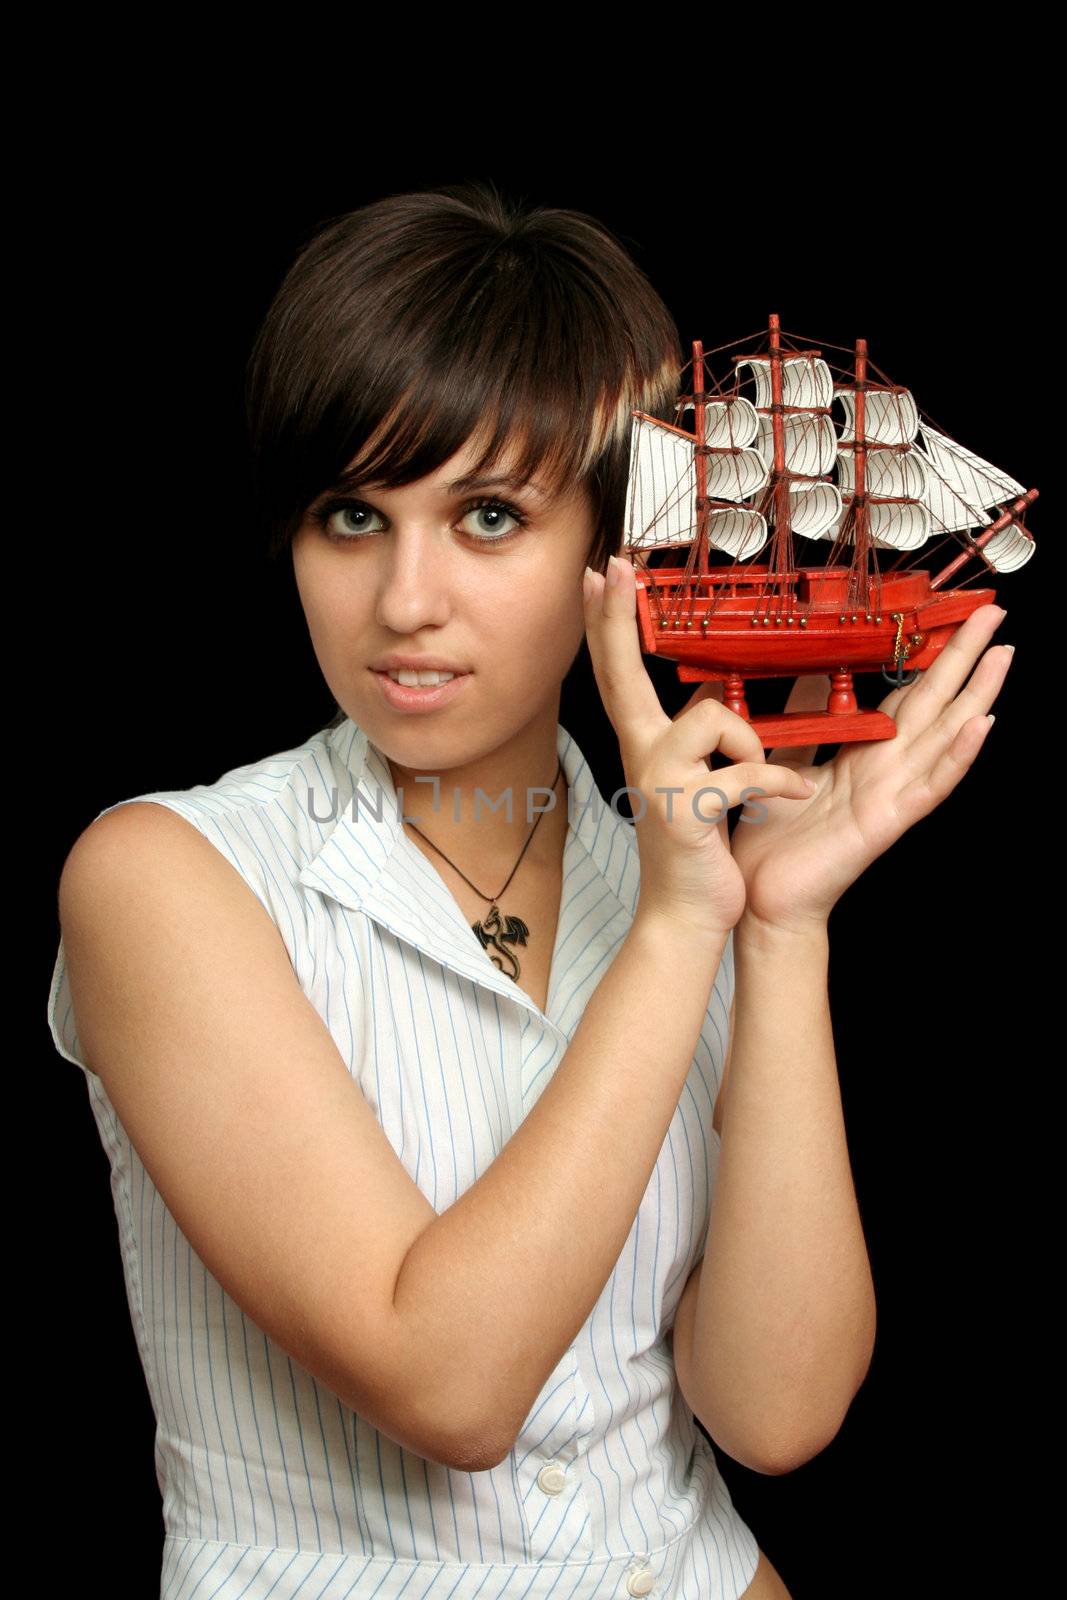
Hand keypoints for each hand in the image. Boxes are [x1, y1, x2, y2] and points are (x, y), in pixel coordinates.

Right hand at [582, 555, 815, 934]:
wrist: (687, 913)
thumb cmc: (695, 847)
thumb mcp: (700, 778)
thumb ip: (706, 733)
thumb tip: (720, 684)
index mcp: (646, 743)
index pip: (619, 671)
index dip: (608, 622)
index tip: (601, 572)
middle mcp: (641, 754)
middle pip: (621, 673)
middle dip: (615, 618)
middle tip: (609, 569)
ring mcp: (659, 781)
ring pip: (714, 717)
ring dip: (751, 746)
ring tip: (755, 782)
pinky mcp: (688, 810)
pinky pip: (749, 774)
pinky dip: (780, 787)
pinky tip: (793, 799)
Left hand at [728, 603, 1012, 932]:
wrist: (762, 899)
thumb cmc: (774, 842)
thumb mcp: (784, 761)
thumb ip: (807, 719)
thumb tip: (816, 671)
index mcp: (864, 756)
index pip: (907, 695)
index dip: (930, 657)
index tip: (952, 616)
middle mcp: (887, 771)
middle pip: (936, 704)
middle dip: (966, 659)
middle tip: (994, 612)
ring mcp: (893, 797)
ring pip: (945, 737)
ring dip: (977, 696)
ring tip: (1003, 656)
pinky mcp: (888, 824)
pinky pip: (929, 787)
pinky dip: (957, 757)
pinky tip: (980, 727)